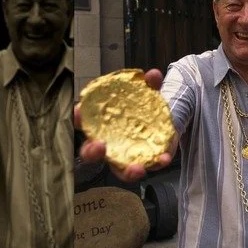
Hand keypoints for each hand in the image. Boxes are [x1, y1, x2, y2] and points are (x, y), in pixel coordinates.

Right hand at [74, 68, 173, 182]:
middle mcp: (110, 143)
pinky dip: (158, 163)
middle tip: (98, 146)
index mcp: (103, 124)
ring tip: (136, 169)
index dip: (79, 118)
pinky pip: (150, 166)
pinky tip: (164, 158)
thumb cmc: (146, 108)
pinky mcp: (147, 161)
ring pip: (120, 170)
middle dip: (92, 152)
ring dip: (127, 171)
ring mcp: (127, 156)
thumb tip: (152, 75)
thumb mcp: (148, 93)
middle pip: (92, 153)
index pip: (84, 122)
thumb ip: (149, 84)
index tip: (78, 112)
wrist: (168, 120)